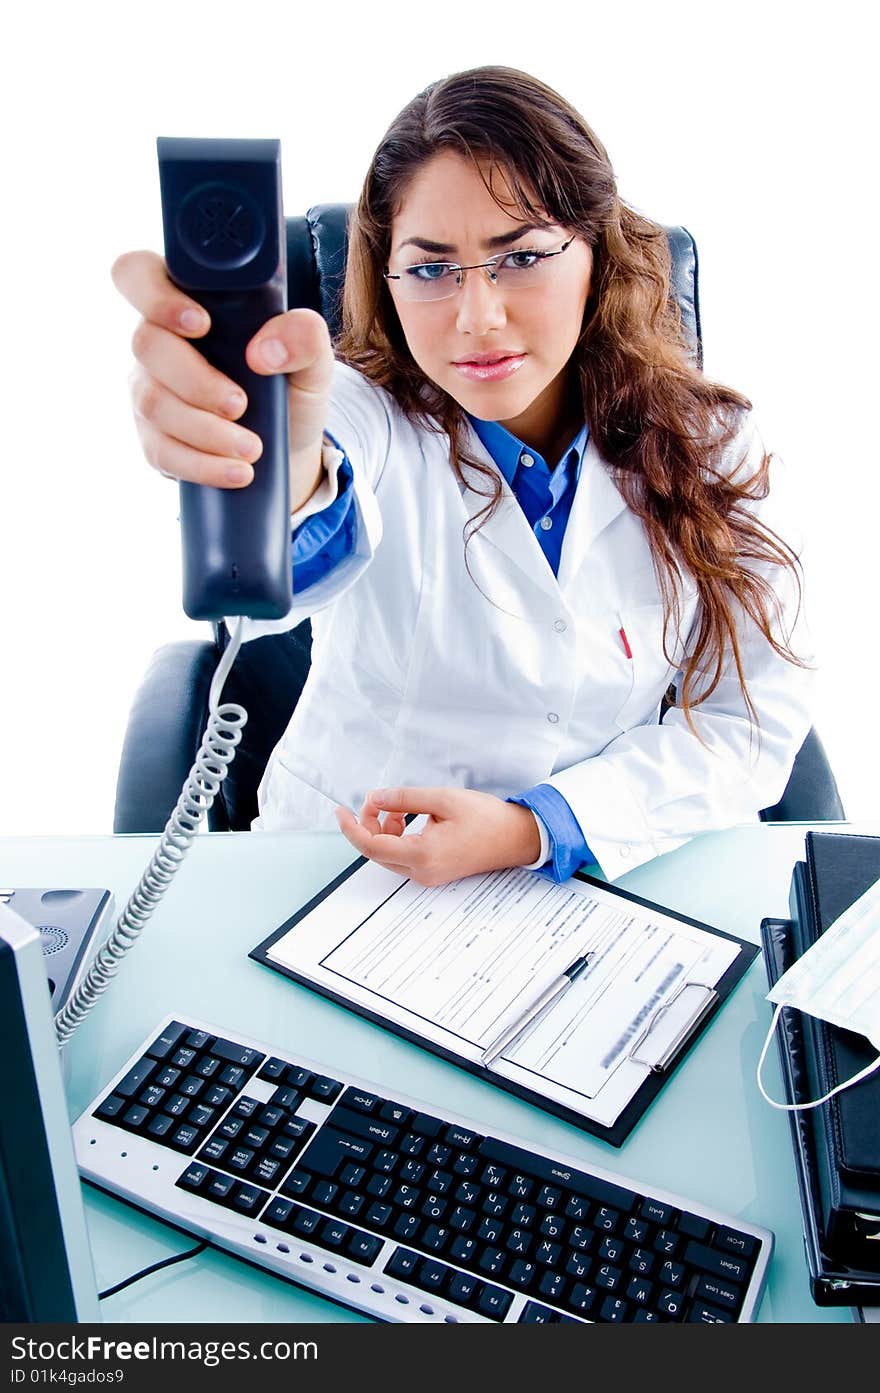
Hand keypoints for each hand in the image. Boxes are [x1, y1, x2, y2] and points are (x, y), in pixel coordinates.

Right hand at [111, 250, 334, 507]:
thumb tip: (266, 350)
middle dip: (195, 380)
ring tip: (252, 447)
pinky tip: (236, 471)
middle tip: (240, 404)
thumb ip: (305, 337)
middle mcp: (158, 341)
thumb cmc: (289, 385)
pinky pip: (161, 450)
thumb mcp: (313, 360)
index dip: (155, 295)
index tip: (200, 324)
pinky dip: (202, 465)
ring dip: (205, 430)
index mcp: (188, 302)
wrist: (287, 444)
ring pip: (153, 402)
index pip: (138, 274)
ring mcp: (149, 389)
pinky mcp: (154, 437)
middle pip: (146, 345)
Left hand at [334, 787, 542, 886]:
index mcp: (422, 854)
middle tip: (375, 800)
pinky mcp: (433, 872)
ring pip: (388, 854)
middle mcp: (421, 871)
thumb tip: (374, 798)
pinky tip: (407, 819)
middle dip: (368, 824)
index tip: (341, 810)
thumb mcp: (443, 799)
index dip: (351, 827)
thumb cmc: (487, 819)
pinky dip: (397, 837)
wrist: (517, 838)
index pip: (370, 845)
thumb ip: (404, 798)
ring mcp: (427, 875)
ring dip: (383, 830)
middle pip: (376, 851)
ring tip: (398, 807)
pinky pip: (402, 856)